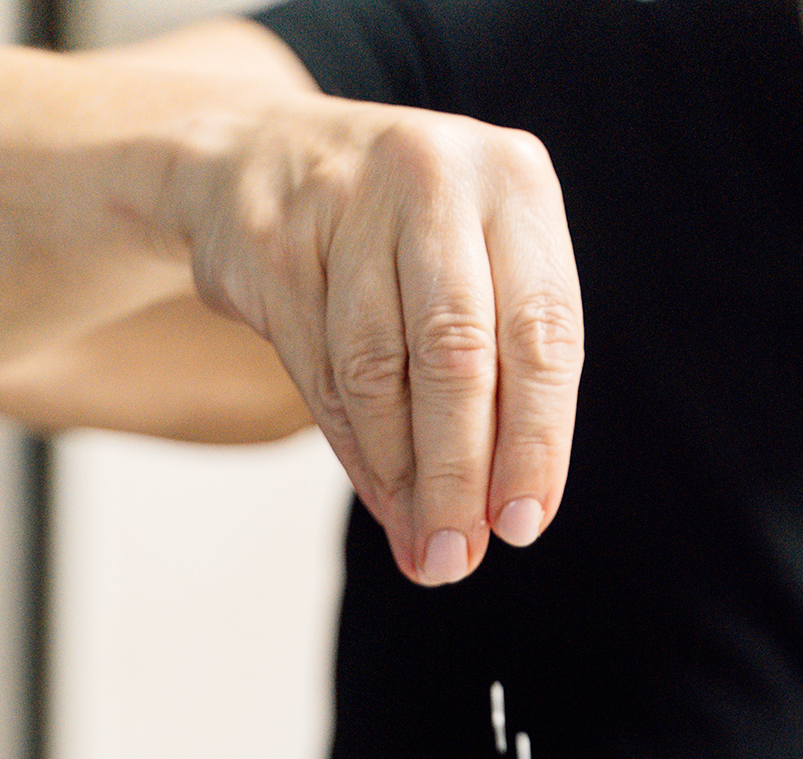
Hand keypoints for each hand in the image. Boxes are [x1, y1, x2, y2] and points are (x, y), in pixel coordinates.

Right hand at [184, 99, 583, 583]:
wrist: (259, 159)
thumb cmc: (398, 238)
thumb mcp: (472, 268)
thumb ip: (497, 376)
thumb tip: (492, 525)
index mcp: (514, 182)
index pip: (543, 331)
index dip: (535, 440)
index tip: (523, 525)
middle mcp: (435, 177)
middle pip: (457, 355)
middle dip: (460, 475)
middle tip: (459, 556)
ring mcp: (346, 203)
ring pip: (379, 373)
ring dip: (403, 478)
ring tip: (422, 546)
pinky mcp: (275, 244)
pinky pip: (321, 374)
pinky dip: (356, 452)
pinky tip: (382, 498)